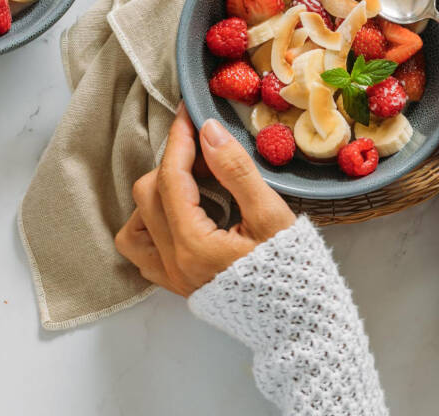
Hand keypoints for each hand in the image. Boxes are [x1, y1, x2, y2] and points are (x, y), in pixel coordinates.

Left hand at [115, 105, 295, 295]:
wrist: (304, 324)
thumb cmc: (295, 271)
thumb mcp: (271, 216)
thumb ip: (236, 170)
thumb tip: (208, 131)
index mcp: (194, 246)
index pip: (171, 177)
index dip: (179, 140)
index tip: (188, 114)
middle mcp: (174, 263)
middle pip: (147, 195)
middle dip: (172, 164)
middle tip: (207, 151)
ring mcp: (172, 278)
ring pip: (134, 225)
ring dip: (154, 197)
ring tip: (191, 186)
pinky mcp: (177, 287)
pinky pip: (143, 252)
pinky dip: (151, 226)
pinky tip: (180, 214)